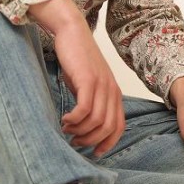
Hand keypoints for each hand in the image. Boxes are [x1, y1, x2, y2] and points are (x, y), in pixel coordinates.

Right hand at [29, 0, 124, 155]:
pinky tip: (64, 119)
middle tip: (74, 141)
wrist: (71, 31)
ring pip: (96, 121)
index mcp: (114, 93)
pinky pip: (84, 109)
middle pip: (108, 128)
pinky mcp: (88, 79)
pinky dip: (74, 119)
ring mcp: (101, 85)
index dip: (108, 143)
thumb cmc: (77, 58)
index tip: (93, 152)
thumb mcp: (88, 83)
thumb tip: (84, 125)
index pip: (119, 126)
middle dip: (91, 140)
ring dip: (80, 131)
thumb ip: (91, 101)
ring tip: (66, 128)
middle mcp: (112, 90)